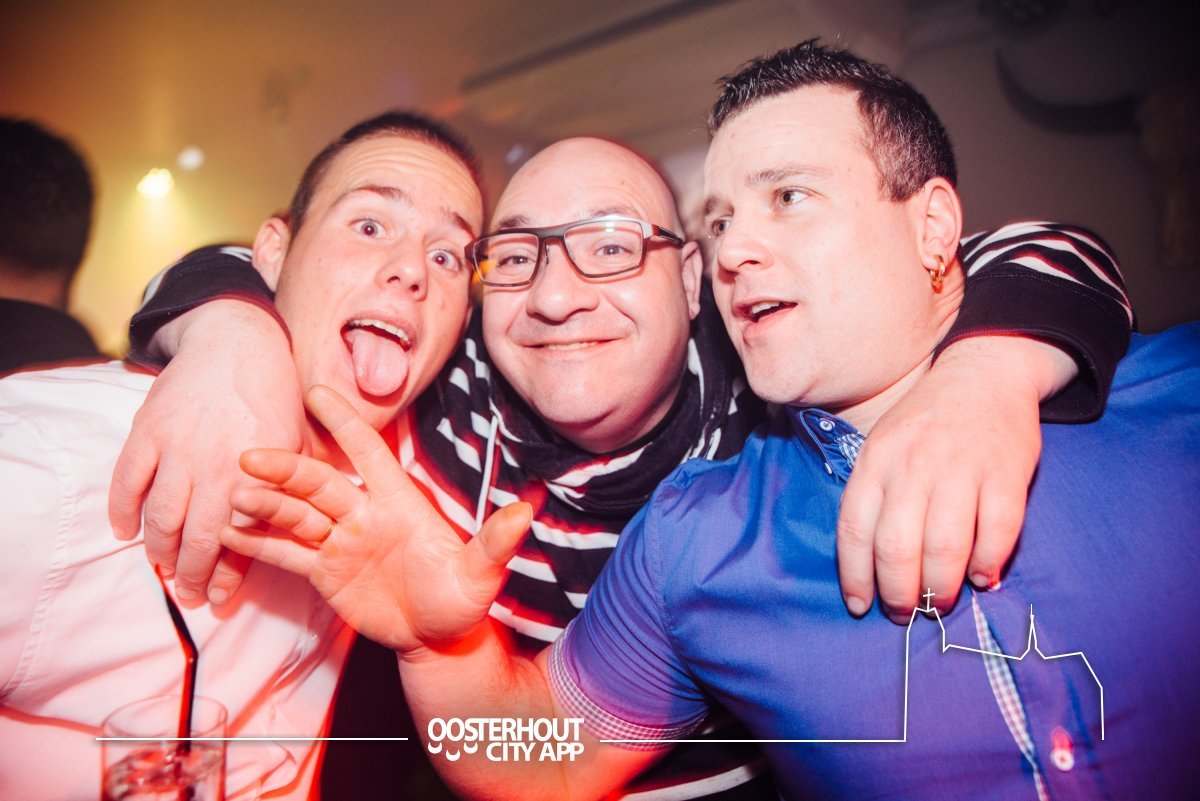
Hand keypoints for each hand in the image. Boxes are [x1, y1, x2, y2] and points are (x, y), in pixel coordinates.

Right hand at [108, 301, 302, 602]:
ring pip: (160, 517)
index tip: (220, 599)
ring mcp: (177, 448)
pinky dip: (122, 511)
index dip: (227, 576)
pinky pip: (126, 481)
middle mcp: (215, 466)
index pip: (240, 540)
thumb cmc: (277, 397)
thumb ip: (298, 489)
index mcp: (258, 473)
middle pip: (195, 538)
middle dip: (191, 575)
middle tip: (189, 595)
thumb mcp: (301, 443)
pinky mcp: (148, 431)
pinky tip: (126, 532)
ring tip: (163, 569)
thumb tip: (305, 537)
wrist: (238, 343)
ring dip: (159, 551)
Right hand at [221, 385, 531, 653]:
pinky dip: (260, 544)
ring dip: (267, 505)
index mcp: (399, 501)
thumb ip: (494, 543)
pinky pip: (288, 554)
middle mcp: (364, 513)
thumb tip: (525, 513)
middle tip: (251, 456)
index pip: (369, 451)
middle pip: (320, 483)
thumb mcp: (481, 574)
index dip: (345, 423)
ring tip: (236, 497)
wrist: (438, 639)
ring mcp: (341, 541)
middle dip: (287, 469)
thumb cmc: (462, 599)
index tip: (316, 393)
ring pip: (297, 515)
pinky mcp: (325, 572)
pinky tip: (231, 533)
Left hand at [836, 336, 1073, 622]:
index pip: (854, 528)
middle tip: (906, 612)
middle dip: (899, 593)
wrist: (983, 373)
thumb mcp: (882, 446)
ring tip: (941, 601)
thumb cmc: (924, 423)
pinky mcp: (1006, 473)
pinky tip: (982, 577)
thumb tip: (868, 568)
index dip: (856, 576)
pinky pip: (998, 531)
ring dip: (941, 587)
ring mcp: (962, 468)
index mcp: (876, 460)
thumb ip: (874, 497)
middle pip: (897, 547)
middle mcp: (914, 465)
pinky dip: (988, 563)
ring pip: (945, 546)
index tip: (860, 605)